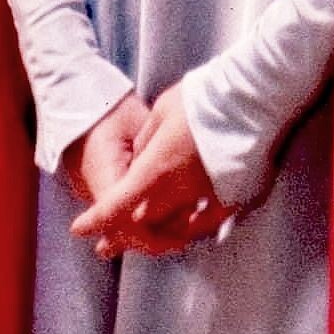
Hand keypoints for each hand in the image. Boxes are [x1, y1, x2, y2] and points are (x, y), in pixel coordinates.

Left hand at [70, 81, 232, 259]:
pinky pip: (207, 224)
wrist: (253, 96)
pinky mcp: (232, 198)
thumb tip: (139, 159)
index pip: (117, 204)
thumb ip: (146, 140)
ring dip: (157, 229)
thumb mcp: (163, 110)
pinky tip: (187, 229)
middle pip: (144, 220)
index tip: (80, 228)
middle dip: (125, 227)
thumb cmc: (205, 97)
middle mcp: (179, 188)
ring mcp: (207, 196)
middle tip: (111, 237)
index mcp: (157, 166)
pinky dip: (193, 228)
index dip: (96, 220)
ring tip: (148, 235)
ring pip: (173, 225)